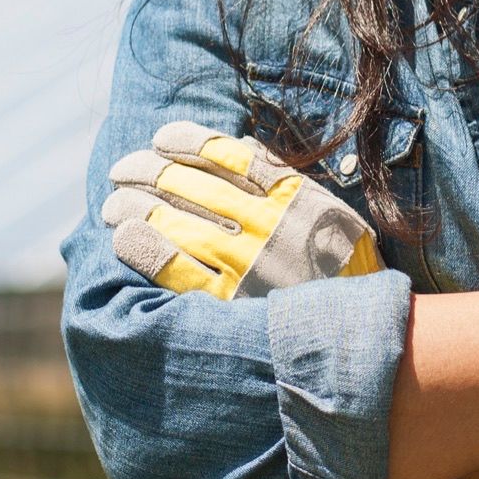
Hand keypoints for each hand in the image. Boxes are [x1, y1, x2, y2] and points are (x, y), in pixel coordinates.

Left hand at [102, 121, 382, 299]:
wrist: (366, 340)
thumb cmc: (344, 276)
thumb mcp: (329, 216)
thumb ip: (286, 183)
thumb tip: (238, 146)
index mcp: (293, 195)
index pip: (222, 152)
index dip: (181, 141)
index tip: (158, 139)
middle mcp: (268, 223)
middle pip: (188, 183)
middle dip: (145, 172)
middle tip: (120, 172)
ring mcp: (247, 263)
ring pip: (174, 220)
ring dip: (135, 205)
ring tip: (113, 205)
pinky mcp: (232, 302)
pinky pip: (176, 268)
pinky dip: (145, 246)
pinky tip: (126, 236)